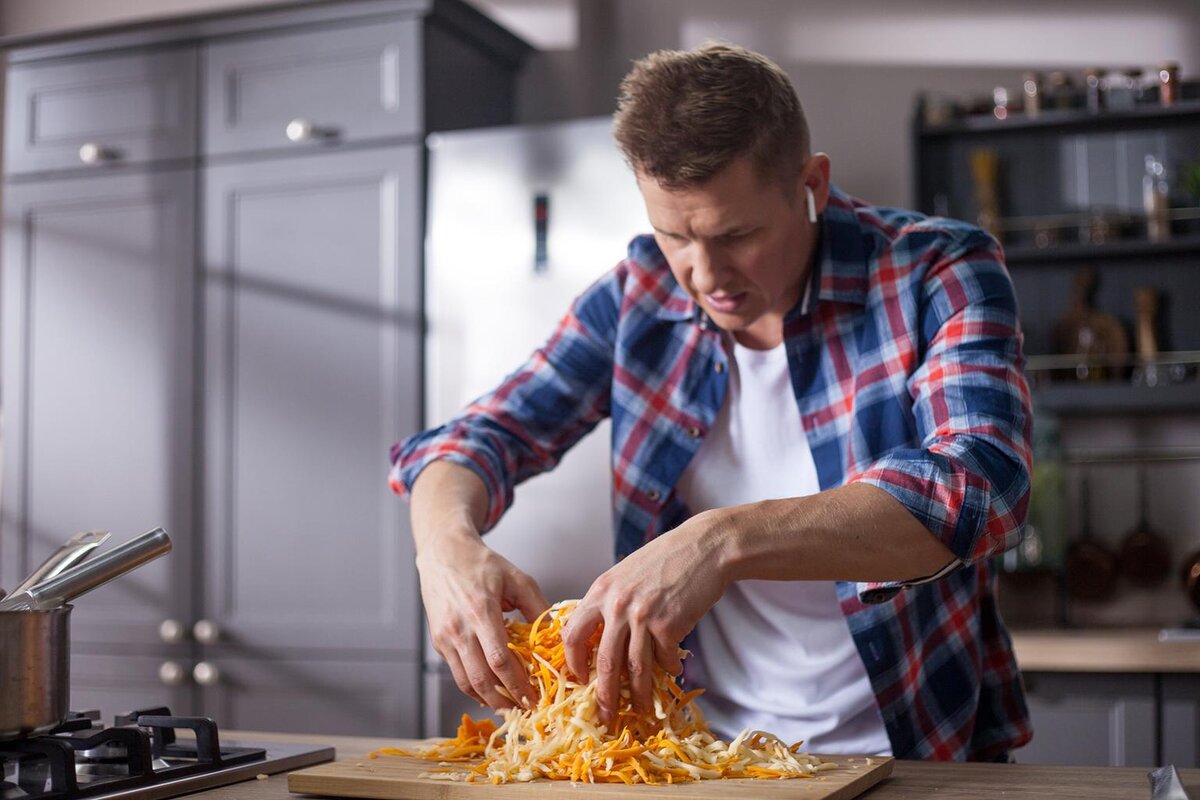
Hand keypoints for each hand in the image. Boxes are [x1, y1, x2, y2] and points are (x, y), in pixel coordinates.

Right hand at [417, 532, 548, 709]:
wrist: (443, 553)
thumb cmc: (482, 564)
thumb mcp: (517, 578)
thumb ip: (538, 607)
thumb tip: (555, 637)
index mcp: (481, 611)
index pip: (499, 660)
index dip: (517, 684)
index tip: (534, 698)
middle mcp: (459, 628)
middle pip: (481, 678)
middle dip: (504, 700)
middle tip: (525, 709)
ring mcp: (445, 637)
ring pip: (465, 682)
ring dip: (488, 699)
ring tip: (509, 706)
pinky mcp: (438, 641)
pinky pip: (456, 672)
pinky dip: (473, 687)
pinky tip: (491, 690)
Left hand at [562, 510, 729, 722]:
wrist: (704, 548)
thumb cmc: (666, 559)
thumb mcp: (625, 574)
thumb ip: (610, 602)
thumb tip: (601, 639)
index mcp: (600, 591)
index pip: (572, 634)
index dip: (573, 662)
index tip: (580, 679)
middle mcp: (617, 605)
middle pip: (603, 662)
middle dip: (604, 695)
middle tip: (605, 716)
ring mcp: (642, 616)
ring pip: (635, 668)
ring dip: (640, 694)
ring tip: (642, 710)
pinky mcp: (669, 625)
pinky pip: (665, 659)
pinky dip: (670, 668)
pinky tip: (674, 671)